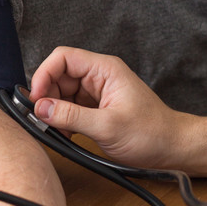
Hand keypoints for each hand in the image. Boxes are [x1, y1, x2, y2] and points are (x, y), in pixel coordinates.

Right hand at [30, 46, 188, 169]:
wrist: (171, 147)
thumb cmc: (150, 132)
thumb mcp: (108, 126)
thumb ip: (71, 116)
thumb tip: (40, 108)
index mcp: (105, 69)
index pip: (63, 58)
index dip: (44, 74)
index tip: (35, 98)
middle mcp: (99, 76)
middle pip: (59, 75)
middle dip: (47, 96)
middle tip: (42, 119)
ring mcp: (97, 91)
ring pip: (62, 93)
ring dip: (54, 111)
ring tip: (57, 130)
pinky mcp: (96, 107)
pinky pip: (70, 107)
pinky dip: (63, 120)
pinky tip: (66, 134)